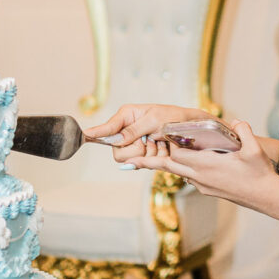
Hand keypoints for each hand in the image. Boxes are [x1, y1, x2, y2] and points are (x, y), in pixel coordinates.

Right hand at [85, 104, 210, 162]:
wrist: (194, 130)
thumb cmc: (175, 117)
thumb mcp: (154, 119)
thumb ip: (133, 130)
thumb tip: (116, 139)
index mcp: (127, 115)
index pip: (108, 127)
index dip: (96, 133)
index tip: (84, 135)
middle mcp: (128, 130)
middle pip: (116, 149)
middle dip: (134, 148)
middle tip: (149, 140)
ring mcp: (136, 144)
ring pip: (128, 158)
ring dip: (148, 152)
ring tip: (159, 143)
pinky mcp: (145, 155)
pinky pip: (142, 163)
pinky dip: (155, 157)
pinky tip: (163, 149)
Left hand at [123, 120, 278, 209]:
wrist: (266, 197)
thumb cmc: (260, 174)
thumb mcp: (254, 150)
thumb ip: (245, 133)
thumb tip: (238, 121)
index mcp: (206, 166)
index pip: (176, 154)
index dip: (165, 144)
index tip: (154, 135)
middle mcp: (200, 177)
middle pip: (169, 166)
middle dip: (153, 158)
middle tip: (131, 155)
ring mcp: (203, 185)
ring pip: (177, 172)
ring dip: (165, 162)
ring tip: (149, 155)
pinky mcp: (207, 189)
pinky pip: (187, 176)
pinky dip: (179, 168)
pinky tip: (179, 160)